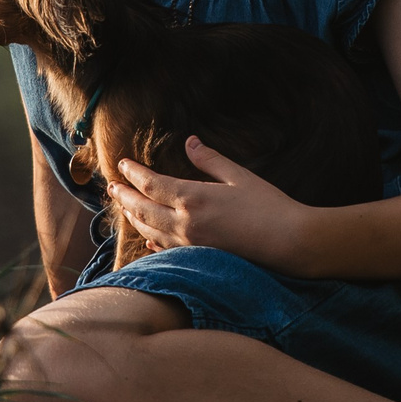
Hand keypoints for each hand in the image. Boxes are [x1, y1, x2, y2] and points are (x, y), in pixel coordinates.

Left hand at [109, 137, 313, 272]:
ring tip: (124, 207)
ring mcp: (189, 245)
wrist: (288, 243)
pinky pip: (165, 249)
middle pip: (142, 209)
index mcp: (193, 198)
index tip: (122, 164)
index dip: (133, 174)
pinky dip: (152, 241)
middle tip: (112, 186)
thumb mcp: (239, 176)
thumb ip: (210, 160)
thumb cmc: (268, 206)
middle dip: (124, 196)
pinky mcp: (198, 259)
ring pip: (149, 231)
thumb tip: (190, 141)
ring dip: (133, 217)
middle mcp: (184, 223)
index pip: (151, 184)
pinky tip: (149, 238)